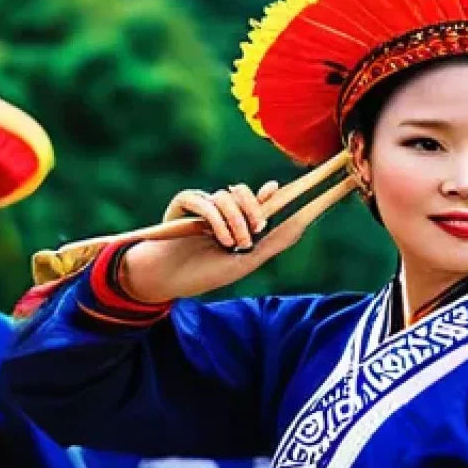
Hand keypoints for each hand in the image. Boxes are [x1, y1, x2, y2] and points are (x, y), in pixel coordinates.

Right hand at [120, 180, 311, 303]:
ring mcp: (201, 204)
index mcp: (233, 221)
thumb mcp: (244, 261)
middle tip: (256, 231)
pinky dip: (218, 221)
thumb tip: (299, 226)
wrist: (168, 278)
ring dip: (236, 221)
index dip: (266, 194)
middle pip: (241, 191)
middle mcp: (218, 209)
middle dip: (253, 209)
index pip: (253, 200)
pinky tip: (220, 240)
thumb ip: (270, 243)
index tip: (275, 189)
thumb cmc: (204, 273)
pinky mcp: (184, 203)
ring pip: (227, 196)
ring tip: (233, 245)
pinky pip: (207, 202)